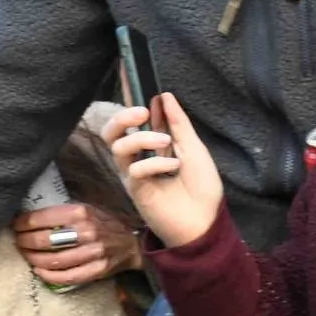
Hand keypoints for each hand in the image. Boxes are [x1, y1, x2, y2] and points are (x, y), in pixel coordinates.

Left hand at [12, 198, 142, 286]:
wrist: (132, 243)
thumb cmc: (103, 223)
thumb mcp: (86, 208)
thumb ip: (62, 212)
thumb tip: (29, 215)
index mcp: (81, 213)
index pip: (42, 218)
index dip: (22, 224)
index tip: (15, 226)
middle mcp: (88, 232)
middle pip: (44, 240)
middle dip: (24, 242)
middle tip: (18, 242)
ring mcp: (94, 253)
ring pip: (53, 260)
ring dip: (33, 259)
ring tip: (26, 255)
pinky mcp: (98, 270)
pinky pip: (67, 277)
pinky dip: (48, 275)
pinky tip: (38, 270)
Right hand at [99, 95, 222, 250]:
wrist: (205, 221)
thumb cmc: (201, 187)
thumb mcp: (193, 148)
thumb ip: (178, 123)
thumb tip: (164, 96)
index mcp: (150, 147)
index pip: (130, 123)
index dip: (131, 108)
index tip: (145, 95)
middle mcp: (137, 159)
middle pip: (110, 133)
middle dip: (122, 118)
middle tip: (142, 113)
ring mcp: (133, 174)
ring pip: (118, 147)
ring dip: (142, 138)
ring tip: (166, 142)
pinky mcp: (135, 190)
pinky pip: (135, 169)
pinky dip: (155, 163)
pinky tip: (174, 167)